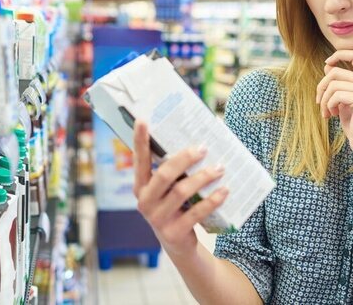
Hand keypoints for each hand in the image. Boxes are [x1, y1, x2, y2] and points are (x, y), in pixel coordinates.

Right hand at [133, 120, 227, 256]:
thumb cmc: (174, 207)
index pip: (139, 160)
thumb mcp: (168, 190)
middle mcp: (144, 201)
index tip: (143, 120)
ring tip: (220, 168)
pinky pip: (196, 213)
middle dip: (184, 158)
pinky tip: (224, 191)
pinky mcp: (173, 232)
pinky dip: (212, 200)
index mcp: (140, 186)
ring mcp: (157, 218)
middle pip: (164, 174)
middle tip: (203, 148)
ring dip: (203, 177)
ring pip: (181, 191)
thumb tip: (197, 143)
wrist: (177, 244)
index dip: (140, 141)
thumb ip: (174, 172)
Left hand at [316, 50, 352, 148]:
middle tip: (319, 103)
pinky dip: (329, 105)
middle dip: (321, 88)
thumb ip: (338, 84)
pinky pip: (337, 95)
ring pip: (333, 84)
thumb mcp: (342, 101)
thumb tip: (328, 65)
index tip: (327, 63)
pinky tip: (334, 115)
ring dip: (324, 100)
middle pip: (335, 73)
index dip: (339, 54)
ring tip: (327, 113)